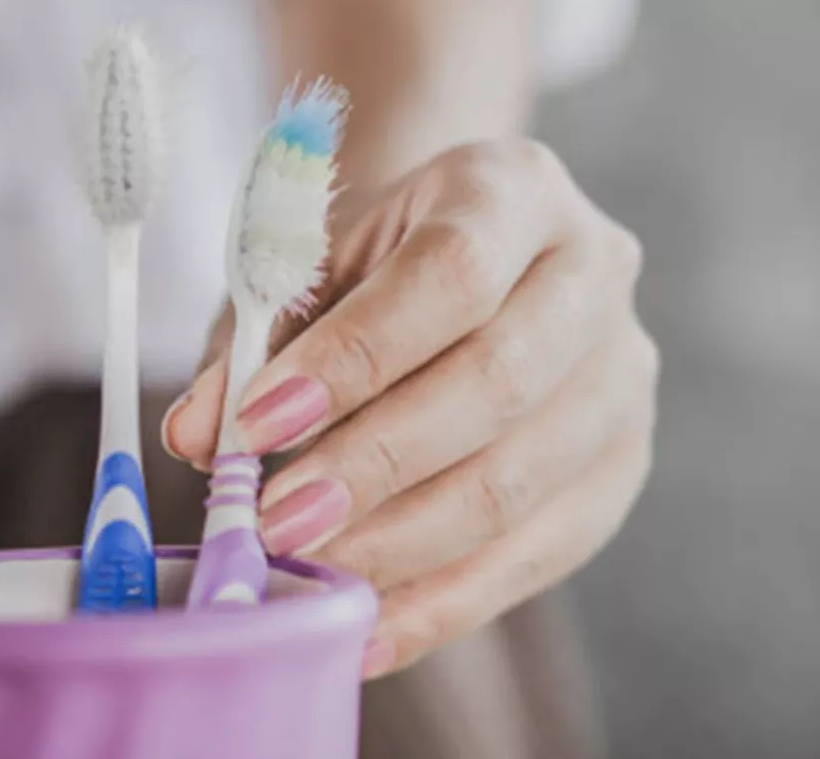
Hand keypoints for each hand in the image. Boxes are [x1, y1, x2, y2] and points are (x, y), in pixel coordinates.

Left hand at [162, 139, 658, 677]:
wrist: (474, 263)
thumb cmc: (381, 265)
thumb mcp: (312, 269)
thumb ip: (256, 343)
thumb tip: (196, 435)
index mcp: (516, 190)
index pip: (450, 276)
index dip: (355, 359)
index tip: (255, 429)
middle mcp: (594, 273)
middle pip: (499, 381)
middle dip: (377, 465)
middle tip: (279, 524)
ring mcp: (623, 373)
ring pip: (523, 479)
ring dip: (403, 544)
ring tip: (310, 575)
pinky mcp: (624, 463)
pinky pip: (540, 553)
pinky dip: (447, 603)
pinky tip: (369, 630)